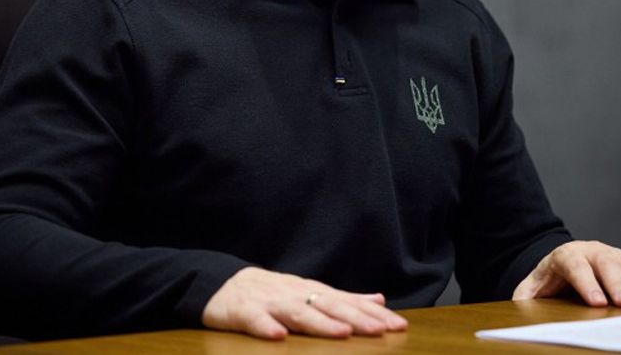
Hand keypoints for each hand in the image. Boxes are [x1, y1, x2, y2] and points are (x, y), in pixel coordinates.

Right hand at [201, 266, 408, 339]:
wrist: (222, 283)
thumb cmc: (272, 293)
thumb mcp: (310, 293)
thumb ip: (344, 299)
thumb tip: (379, 300)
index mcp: (313, 292)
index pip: (348, 302)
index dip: (373, 314)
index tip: (398, 325)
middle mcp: (296, 294)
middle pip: (329, 306)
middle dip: (355, 318)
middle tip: (380, 330)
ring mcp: (271, 302)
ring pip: (298, 312)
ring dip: (320, 323)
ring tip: (341, 333)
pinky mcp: (244, 312)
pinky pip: (255, 320)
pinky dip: (266, 327)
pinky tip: (278, 337)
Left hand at [513, 240, 620, 306]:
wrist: (566, 259)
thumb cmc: (551, 278)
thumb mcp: (532, 286)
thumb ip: (524, 295)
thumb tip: (517, 307)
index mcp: (567, 256)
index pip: (576, 266)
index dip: (586, 284)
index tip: (596, 303)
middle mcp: (594, 252)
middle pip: (607, 266)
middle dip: (617, 285)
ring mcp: (616, 256)